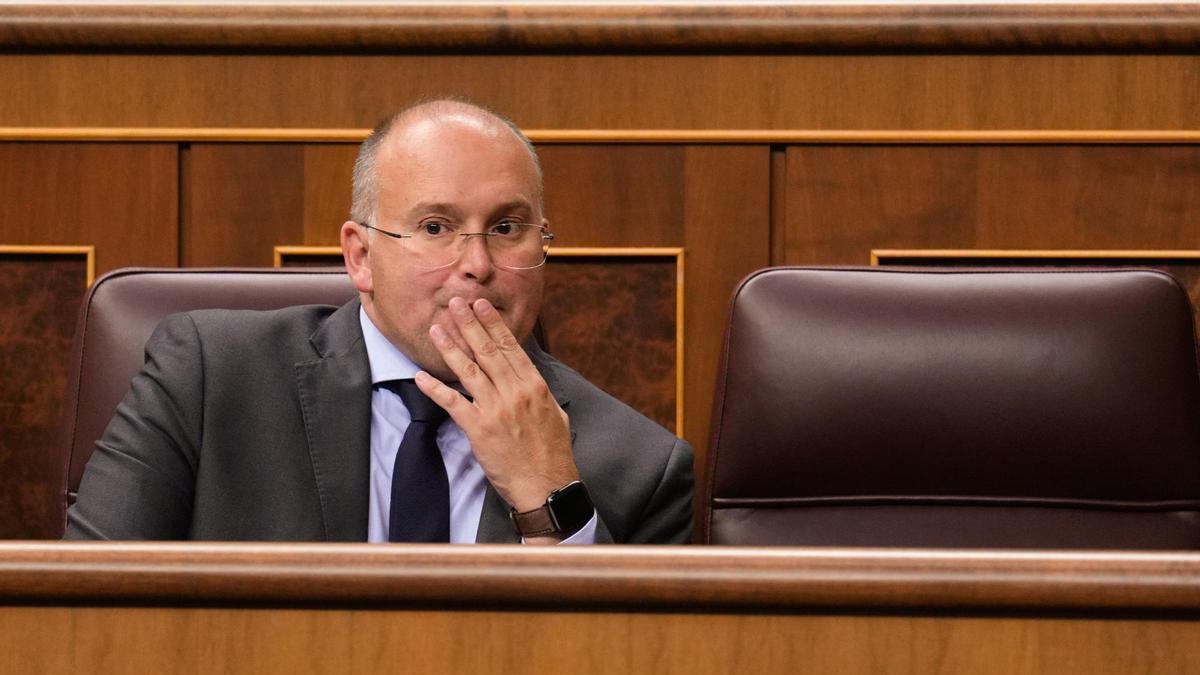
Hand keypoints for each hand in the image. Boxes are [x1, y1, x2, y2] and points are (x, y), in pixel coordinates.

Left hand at [415, 296, 580, 518]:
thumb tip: (531, 379)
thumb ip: (540, 394)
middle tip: (455, 303)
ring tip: (436, 328)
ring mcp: (496, 409)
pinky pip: (453, 403)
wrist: (546, 486)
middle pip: (488, 351)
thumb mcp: (556, 416)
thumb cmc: (553, 455)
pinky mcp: (479, 429)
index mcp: (535, 386)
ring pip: (468, 370)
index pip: (511, 347)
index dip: (494, 325)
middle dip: (470, 324)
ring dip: (450, 347)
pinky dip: (436, 388)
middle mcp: (515, 392)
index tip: (482, 306)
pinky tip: (421, 376)